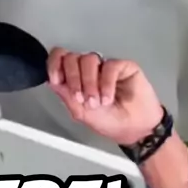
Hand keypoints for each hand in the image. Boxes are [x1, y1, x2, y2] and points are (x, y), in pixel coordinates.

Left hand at [47, 48, 163, 144]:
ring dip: (89, 82)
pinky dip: (106, 83)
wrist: (136, 129)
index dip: (54, 64)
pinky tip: (108, 98)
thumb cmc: (110, 122)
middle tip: (81, 98)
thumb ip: (66, 96)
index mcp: (75, 79)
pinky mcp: (123, 66)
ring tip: (97, 101)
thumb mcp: (82, 113)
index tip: (56, 79)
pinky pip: (109, 66)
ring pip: (88, 59)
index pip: (60, 59)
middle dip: (73, 78)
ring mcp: (105, 66)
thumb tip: (51, 80)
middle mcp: (88, 70)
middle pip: (71, 57)